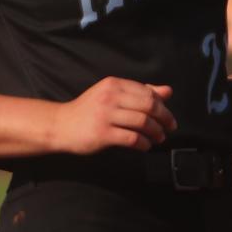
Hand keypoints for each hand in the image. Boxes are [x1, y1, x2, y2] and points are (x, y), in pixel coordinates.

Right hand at [53, 78, 176, 153]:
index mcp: (114, 84)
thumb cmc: (89, 111)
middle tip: (170, 128)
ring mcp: (105, 115)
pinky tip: (145, 146)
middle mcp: (110, 97)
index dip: (162, 105)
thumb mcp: (112, 95)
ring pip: (142, 122)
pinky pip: (132, 139)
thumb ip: (140, 92)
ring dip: (156, 132)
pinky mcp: (102, 134)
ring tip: (159, 138)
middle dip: (164, 118)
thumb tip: (168, 91)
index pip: (147, 92)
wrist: (61, 126)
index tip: (168, 117)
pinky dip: (144, 144)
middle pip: (148, 106)